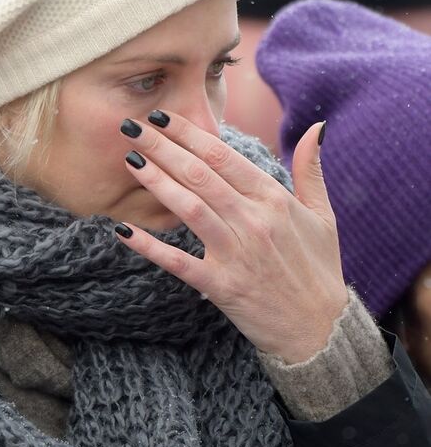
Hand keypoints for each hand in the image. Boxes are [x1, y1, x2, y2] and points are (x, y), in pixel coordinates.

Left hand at [115, 112, 347, 363]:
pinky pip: (178, 262)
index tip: (161, 115)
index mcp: (274, 199)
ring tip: (130, 160)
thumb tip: (317, 128)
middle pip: (200, 174)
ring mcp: (236, 254)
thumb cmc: (318, 270)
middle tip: (131, 127)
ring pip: (189, 208)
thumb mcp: (323, 216)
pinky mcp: (221, 285)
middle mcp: (254, 221)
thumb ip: (311, 170)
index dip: (189, 133)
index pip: (223, 156)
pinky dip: (150, 246)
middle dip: (162, 147)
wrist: (320, 330)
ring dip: (156, 182)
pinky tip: (124, 230)